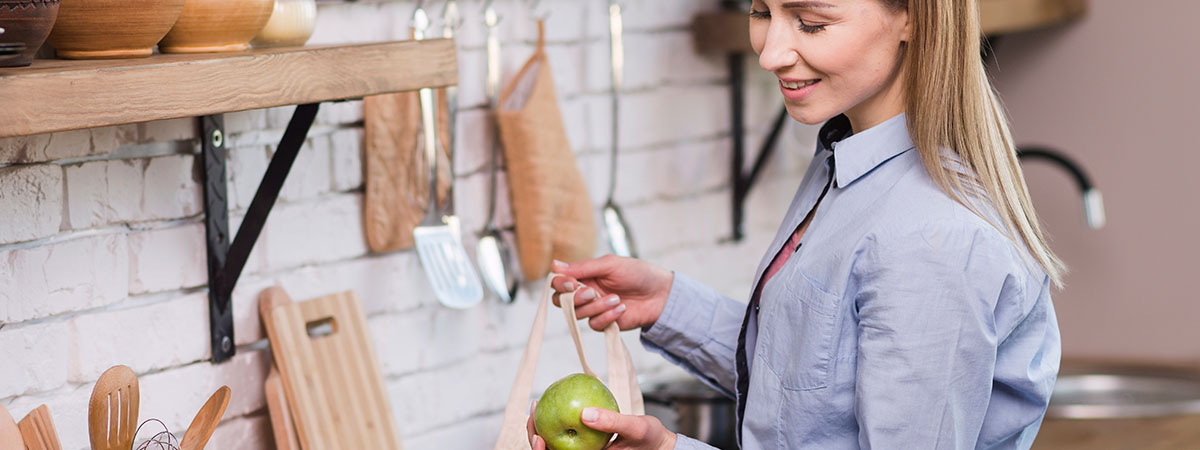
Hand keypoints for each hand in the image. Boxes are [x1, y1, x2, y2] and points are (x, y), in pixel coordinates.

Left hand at [527, 401, 677, 449]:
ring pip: (556, 442)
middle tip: (533, 408)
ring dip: (543, 425)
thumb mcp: (635, 428)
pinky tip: (556, 400)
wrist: (661, 445)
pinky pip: (567, 432)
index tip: (537, 434)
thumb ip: (611, 421)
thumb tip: (584, 413)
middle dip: (535, 433)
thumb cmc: (651, 439)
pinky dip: (558, 418)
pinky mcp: (588, 443)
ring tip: (538, 403)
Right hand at [550, 255, 673, 331]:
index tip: (570, 283)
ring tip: (616, 298)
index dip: (559, 284)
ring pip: (578, 314)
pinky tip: (621, 308)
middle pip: (561, 301)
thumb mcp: (610, 265)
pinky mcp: (604, 323)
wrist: (660, 294)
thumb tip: (555, 265)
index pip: (559, 281)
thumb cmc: (638, 274)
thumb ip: (583, 267)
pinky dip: (607, 316)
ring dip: (597, 306)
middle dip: (574, 298)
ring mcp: (594, 309)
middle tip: (592, 292)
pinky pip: (594, 324)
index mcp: (585, 275)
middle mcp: (586, 292)